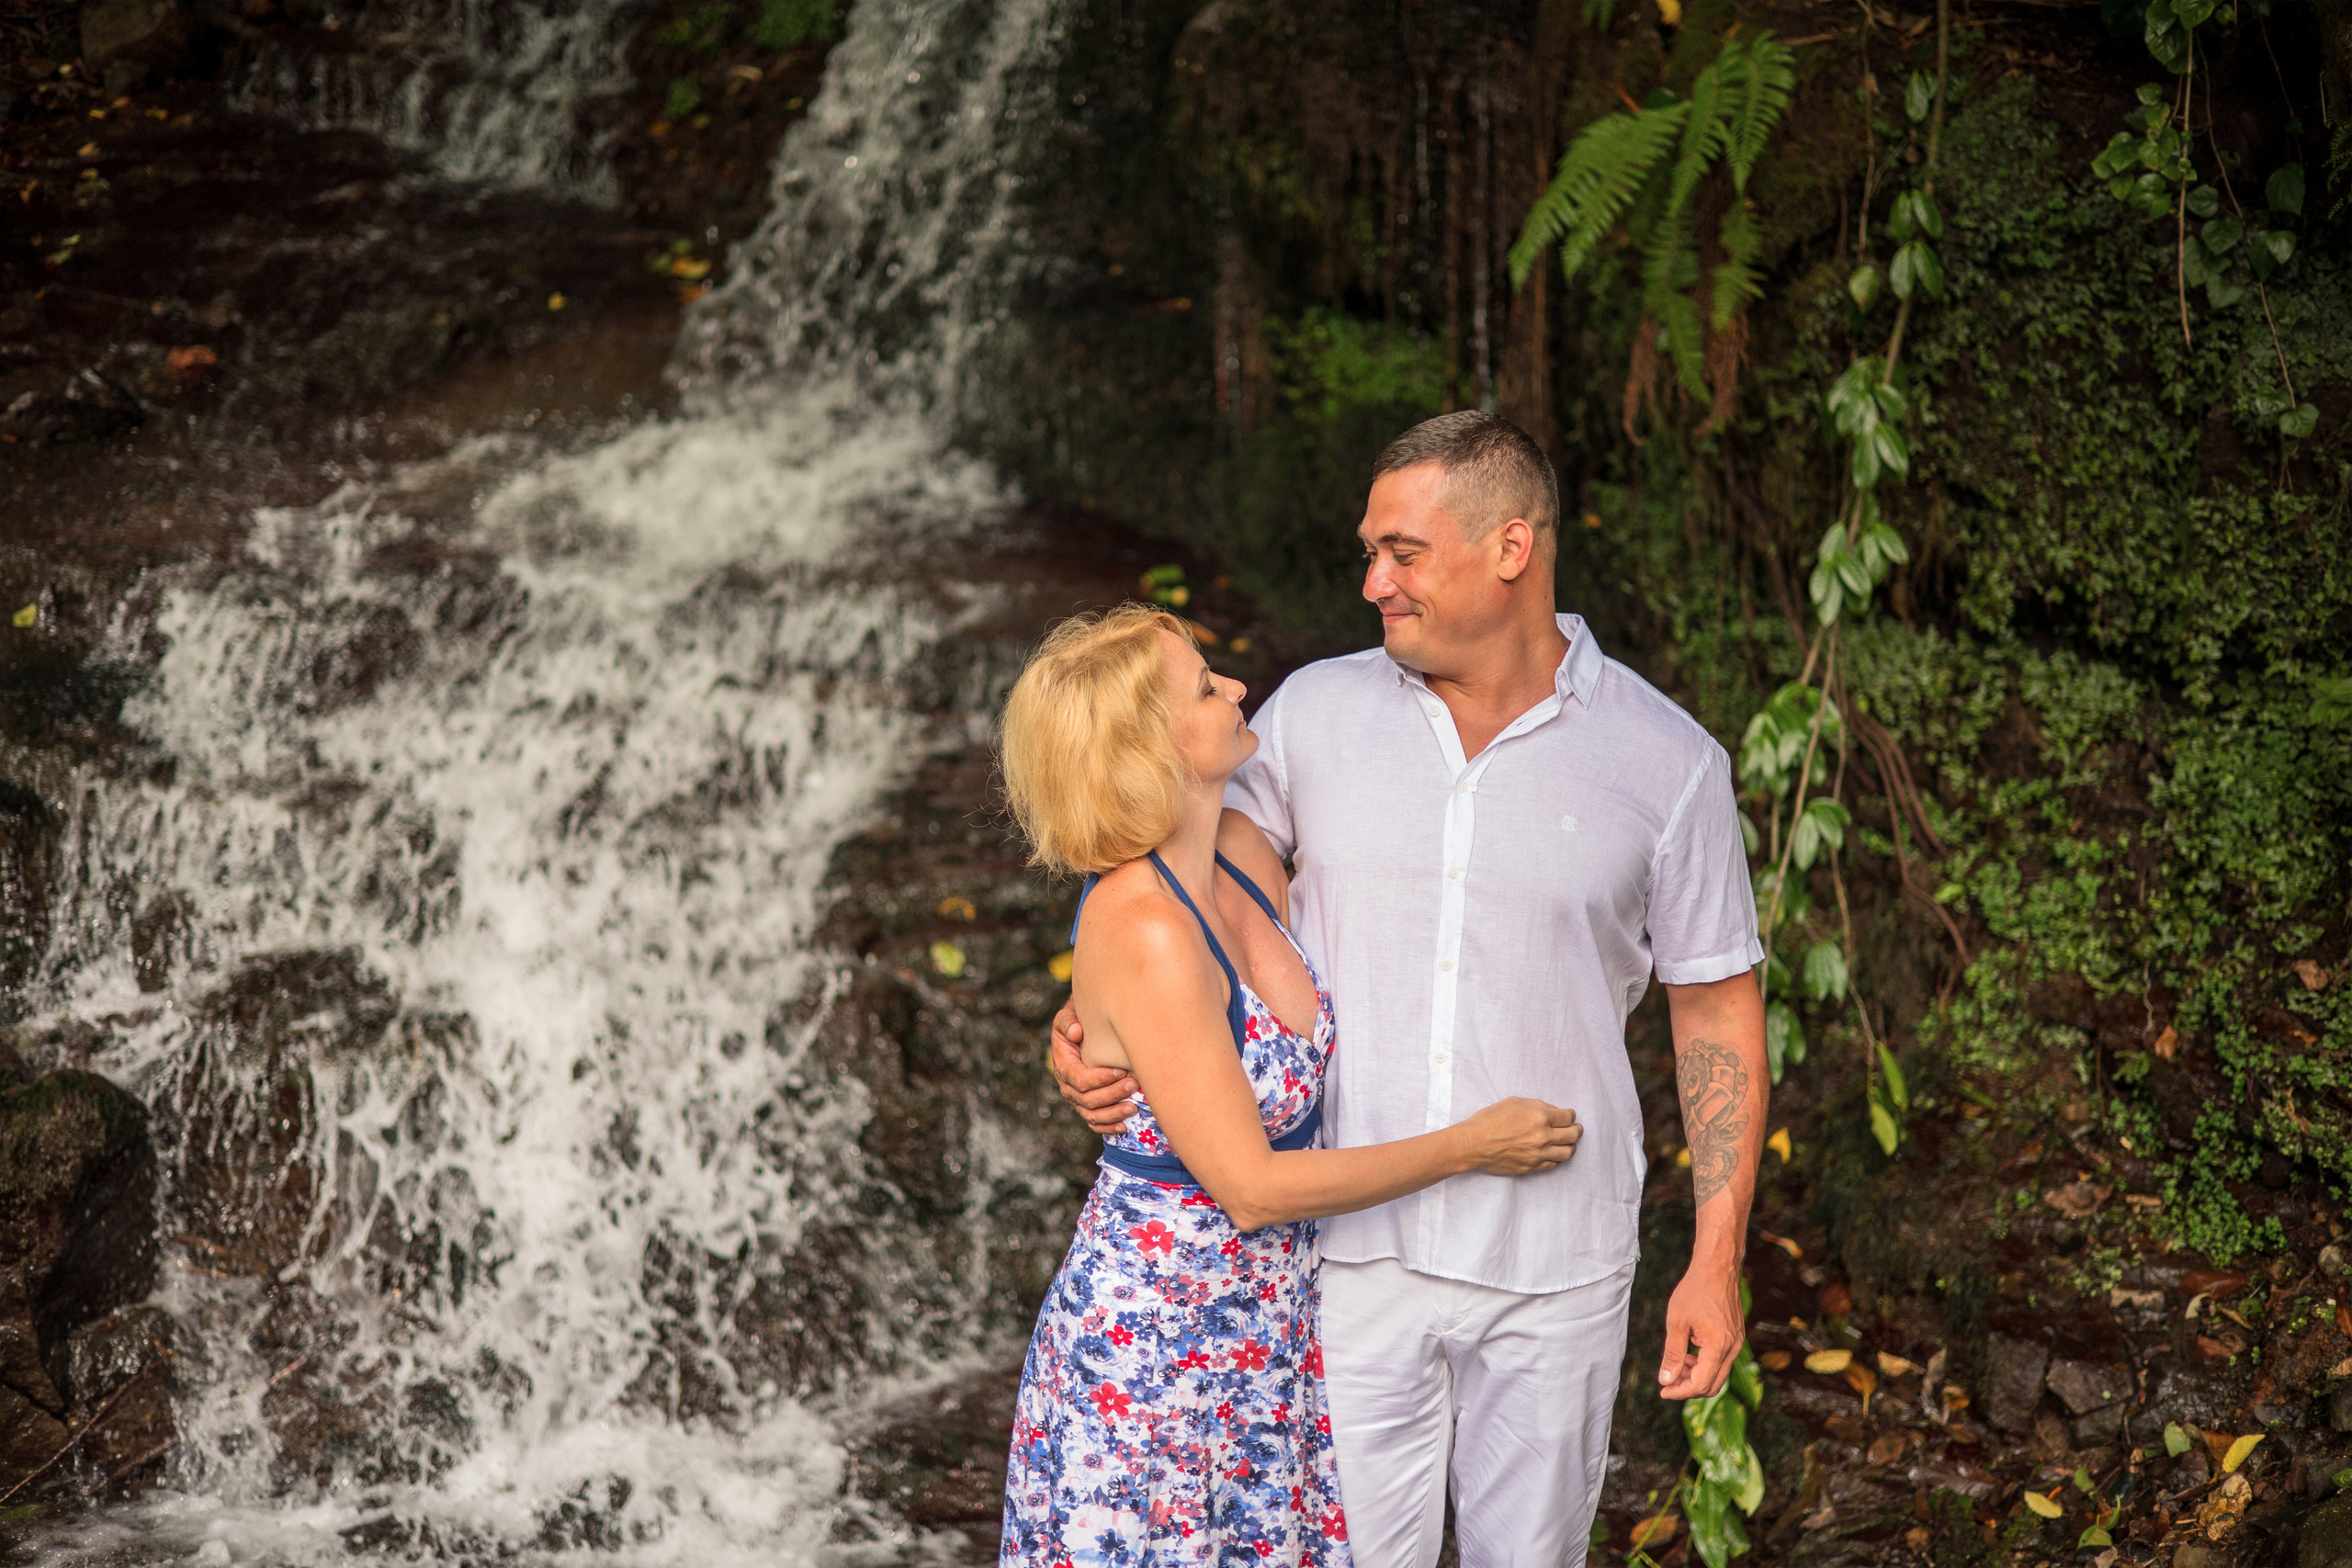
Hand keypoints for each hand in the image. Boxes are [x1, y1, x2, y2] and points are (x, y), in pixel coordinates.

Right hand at [1049, 1000, 1135, 1134]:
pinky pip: (1095, 1123)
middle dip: (1112, 1094)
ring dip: (1113, 1113)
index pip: (1079, 1079)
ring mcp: (1077, 1099)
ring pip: (1092, 1115)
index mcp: (1063, 1065)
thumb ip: (1068, 1022)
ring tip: (1134, 1107)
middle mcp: (1068, 1086)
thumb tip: (1076, 1033)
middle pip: (1087, 1100)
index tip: (1120, 1071)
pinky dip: (1108, 1127)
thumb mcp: (1068, 1015)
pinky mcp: (1087, 1106)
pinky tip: (1125, 1126)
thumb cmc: (1079, 1021)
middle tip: (1134, 1084)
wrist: (1084, 1030)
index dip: (1099, 1079)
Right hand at [1457, 1099, 1581, 1174]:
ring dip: (1571, 1146)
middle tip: (1577, 1128)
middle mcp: (1543, 1136)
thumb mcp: (1514, 1102)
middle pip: (1573, 1135)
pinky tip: (1555, 1153)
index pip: (1568, 1117)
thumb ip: (1537, 1105)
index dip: (1571, 1115)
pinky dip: (1558, 1158)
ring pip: (1567, 1152)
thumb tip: (1553, 1111)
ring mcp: (1538, 1154)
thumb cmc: (1489, 1120)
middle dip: (1577, 1130)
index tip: (1570, 1116)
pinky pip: (1554, 1164)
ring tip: (1569, 1142)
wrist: (1473, 1144)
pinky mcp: (1532, 1167)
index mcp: (1539, 1117)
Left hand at [1657, 1260, 1743, 1398]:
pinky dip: (1705, 1364)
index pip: (1701, 1384)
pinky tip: (1690, 1353)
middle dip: (1689, 1388)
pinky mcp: (1736, 1337)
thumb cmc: (1696, 1290)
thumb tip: (1666, 1380)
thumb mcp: (1677, 1322)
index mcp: (1718, 1347)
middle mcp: (1733, 1349)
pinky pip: (1722, 1361)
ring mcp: (1737, 1343)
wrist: (1718, 1266)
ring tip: (1677, 1364)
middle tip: (1668, 1382)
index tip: (1663, 1391)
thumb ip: (1673, 1354)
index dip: (1680, 1392)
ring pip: (1718, 1374)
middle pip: (1713, 1385)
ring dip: (1697, 1376)